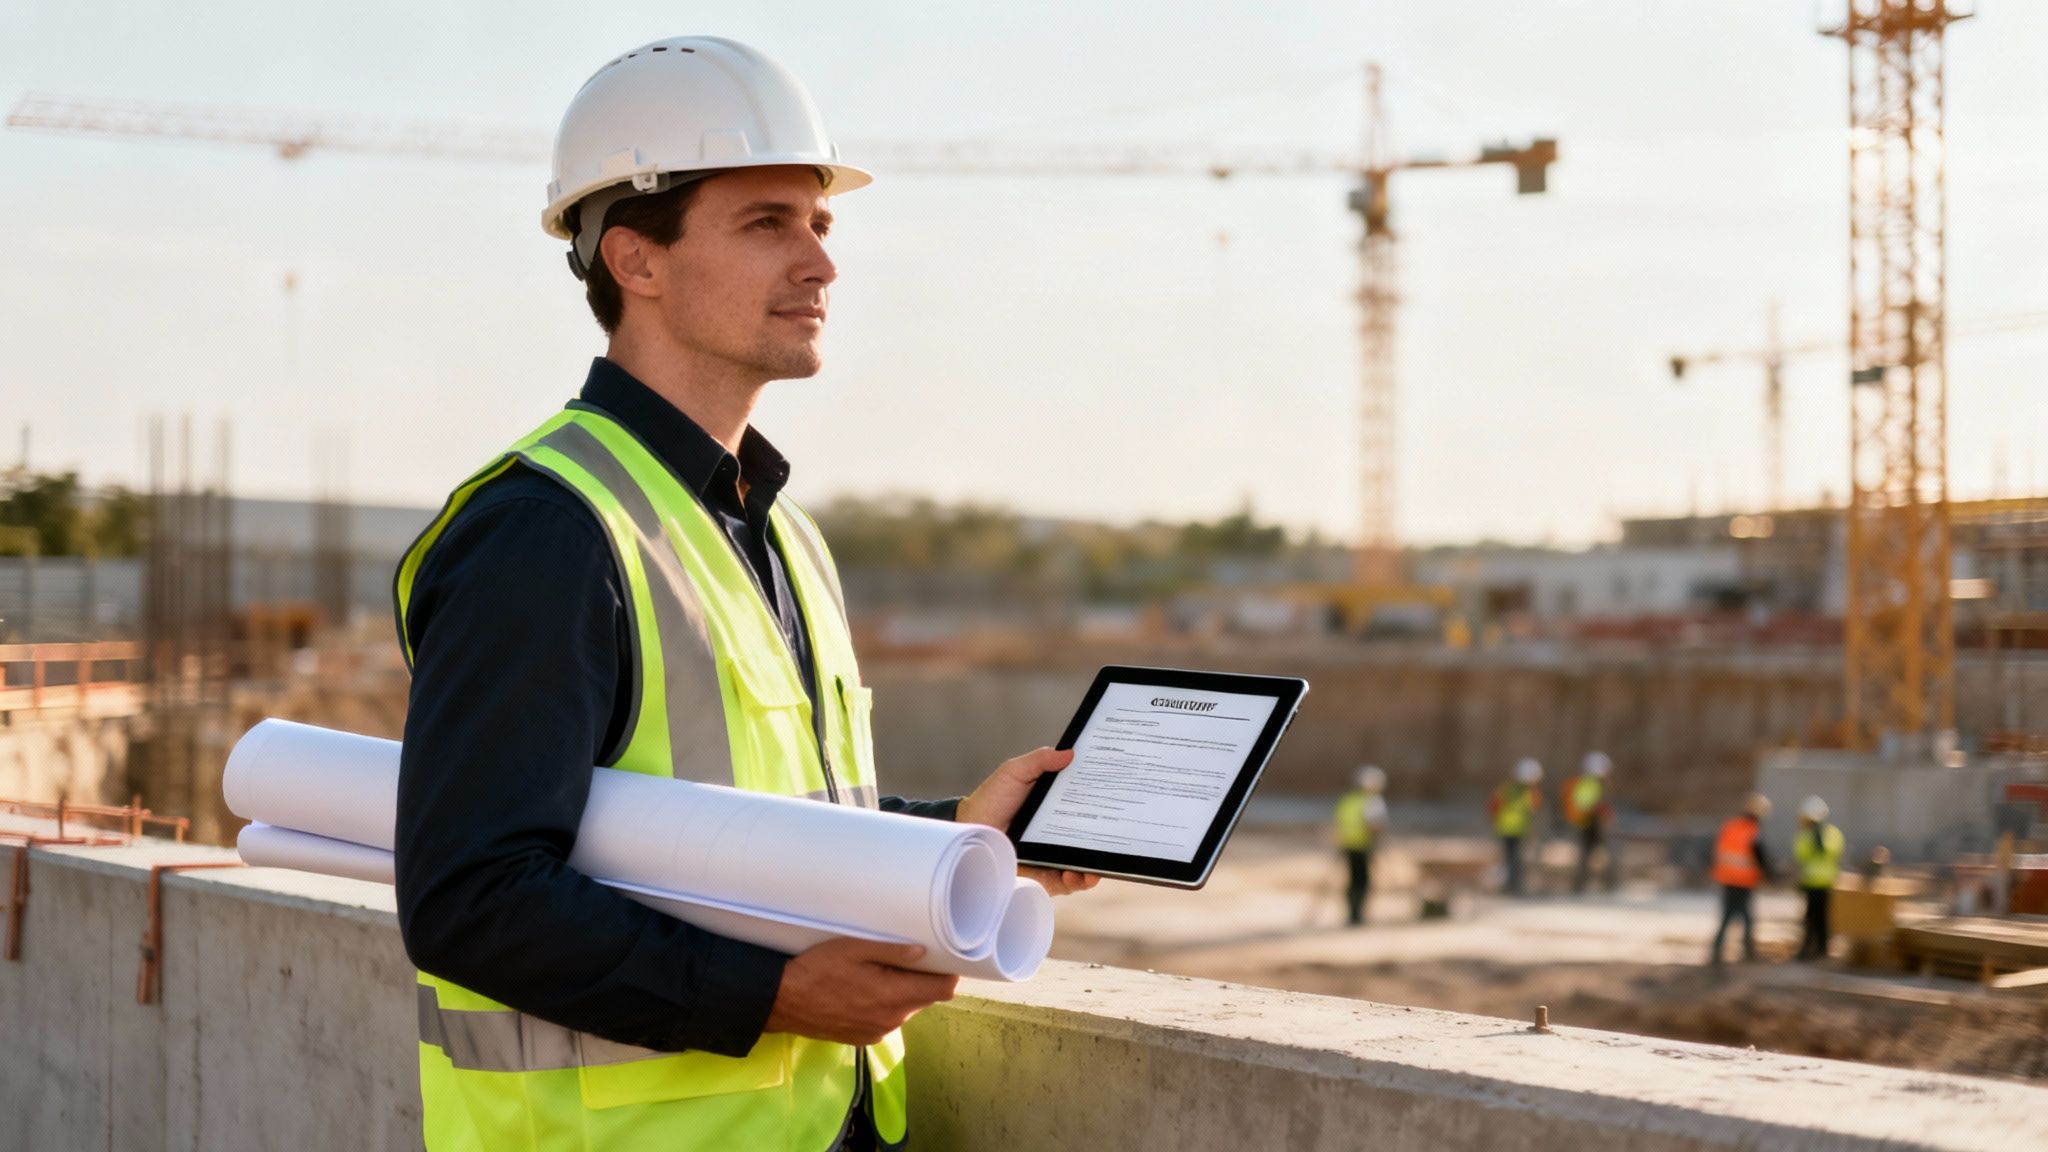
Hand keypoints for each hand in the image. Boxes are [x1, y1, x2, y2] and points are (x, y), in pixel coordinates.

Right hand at [764, 938, 958, 1045]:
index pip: (943, 990)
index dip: (948, 973)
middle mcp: (892, 1019)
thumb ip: (893, 952)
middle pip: (924, 998)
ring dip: (900, 993)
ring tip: (876, 974)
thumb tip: (923, 952)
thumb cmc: (818, 969)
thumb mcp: (855, 949)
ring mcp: (879, 1032)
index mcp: (894, 996)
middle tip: (902, 958)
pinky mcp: (865, 1039)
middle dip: (920, 979)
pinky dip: (883, 1006)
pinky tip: (862, 992)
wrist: (784, 1001)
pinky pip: (887, 1020)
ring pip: (905, 1009)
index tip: (943, 958)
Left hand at [958, 746, 1101, 897]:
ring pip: (1081, 864)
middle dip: (1106, 842)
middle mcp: (1059, 833)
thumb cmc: (991, 799)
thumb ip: (1040, 760)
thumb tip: (1070, 753)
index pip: (1088, 807)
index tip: (1117, 801)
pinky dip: (1075, 881)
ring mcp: (1052, 855)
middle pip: (1090, 838)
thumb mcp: (1015, 772)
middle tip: (1116, 840)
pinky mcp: (1042, 874)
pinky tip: (1078, 875)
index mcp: (1057, 808)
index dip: (1104, 806)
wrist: (968, 828)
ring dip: (1093, 868)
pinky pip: (1064, 883)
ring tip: (1096, 868)